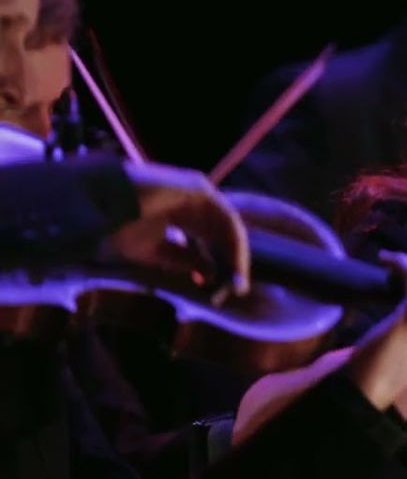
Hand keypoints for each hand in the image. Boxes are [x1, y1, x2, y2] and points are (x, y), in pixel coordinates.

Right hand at [106, 162, 249, 294]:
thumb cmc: (119, 226)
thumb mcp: (156, 251)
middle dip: (230, 261)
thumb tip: (211, 275)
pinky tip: (232, 265)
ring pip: (228, 226)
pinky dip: (232, 244)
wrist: (99, 207)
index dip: (215, 263)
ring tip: (236, 282)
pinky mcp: (200, 189)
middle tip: (236, 289)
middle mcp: (194, 200)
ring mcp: (198, 192)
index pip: (208, 238)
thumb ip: (185, 260)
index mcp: (181, 212)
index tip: (219, 288)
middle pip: (222, 232)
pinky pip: (225, 219)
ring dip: (235, 255)